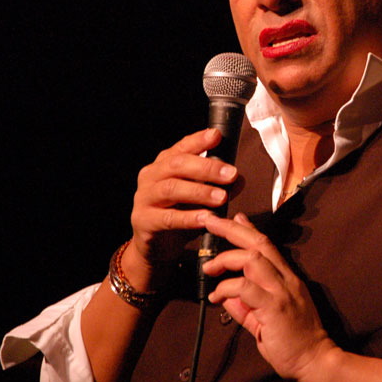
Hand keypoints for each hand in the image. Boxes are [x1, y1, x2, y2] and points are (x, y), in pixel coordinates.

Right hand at [127, 128, 237, 289]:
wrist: (156, 246)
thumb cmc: (179, 214)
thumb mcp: (199, 197)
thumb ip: (216, 185)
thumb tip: (239, 178)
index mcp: (164, 164)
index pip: (182, 147)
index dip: (198, 141)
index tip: (217, 136)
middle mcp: (151, 176)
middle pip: (177, 165)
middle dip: (206, 168)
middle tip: (230, 174)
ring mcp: (144, 198)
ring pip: (171, 188)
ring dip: (199, 192)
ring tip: (221, 197)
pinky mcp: (143, 220)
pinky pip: (167, 218)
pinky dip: (188, 217)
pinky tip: (206, 218)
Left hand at [202, 213, 338, 381]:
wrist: (315, 361)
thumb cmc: (294, 343)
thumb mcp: (264, 321)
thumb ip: (246, 307)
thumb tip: (226, 297)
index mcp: (287, 279)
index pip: (267, 246)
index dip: (249, 230)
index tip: (235, 217)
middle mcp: (286, 280)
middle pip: (259, 244)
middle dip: (232, 230)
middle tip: (211, 221)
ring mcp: (282, 291)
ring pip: (253, 259)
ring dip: (226, 258)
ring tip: (208, 267)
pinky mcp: (275, 307)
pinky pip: (246, 287)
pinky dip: (228, 287)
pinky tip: (217, 295)